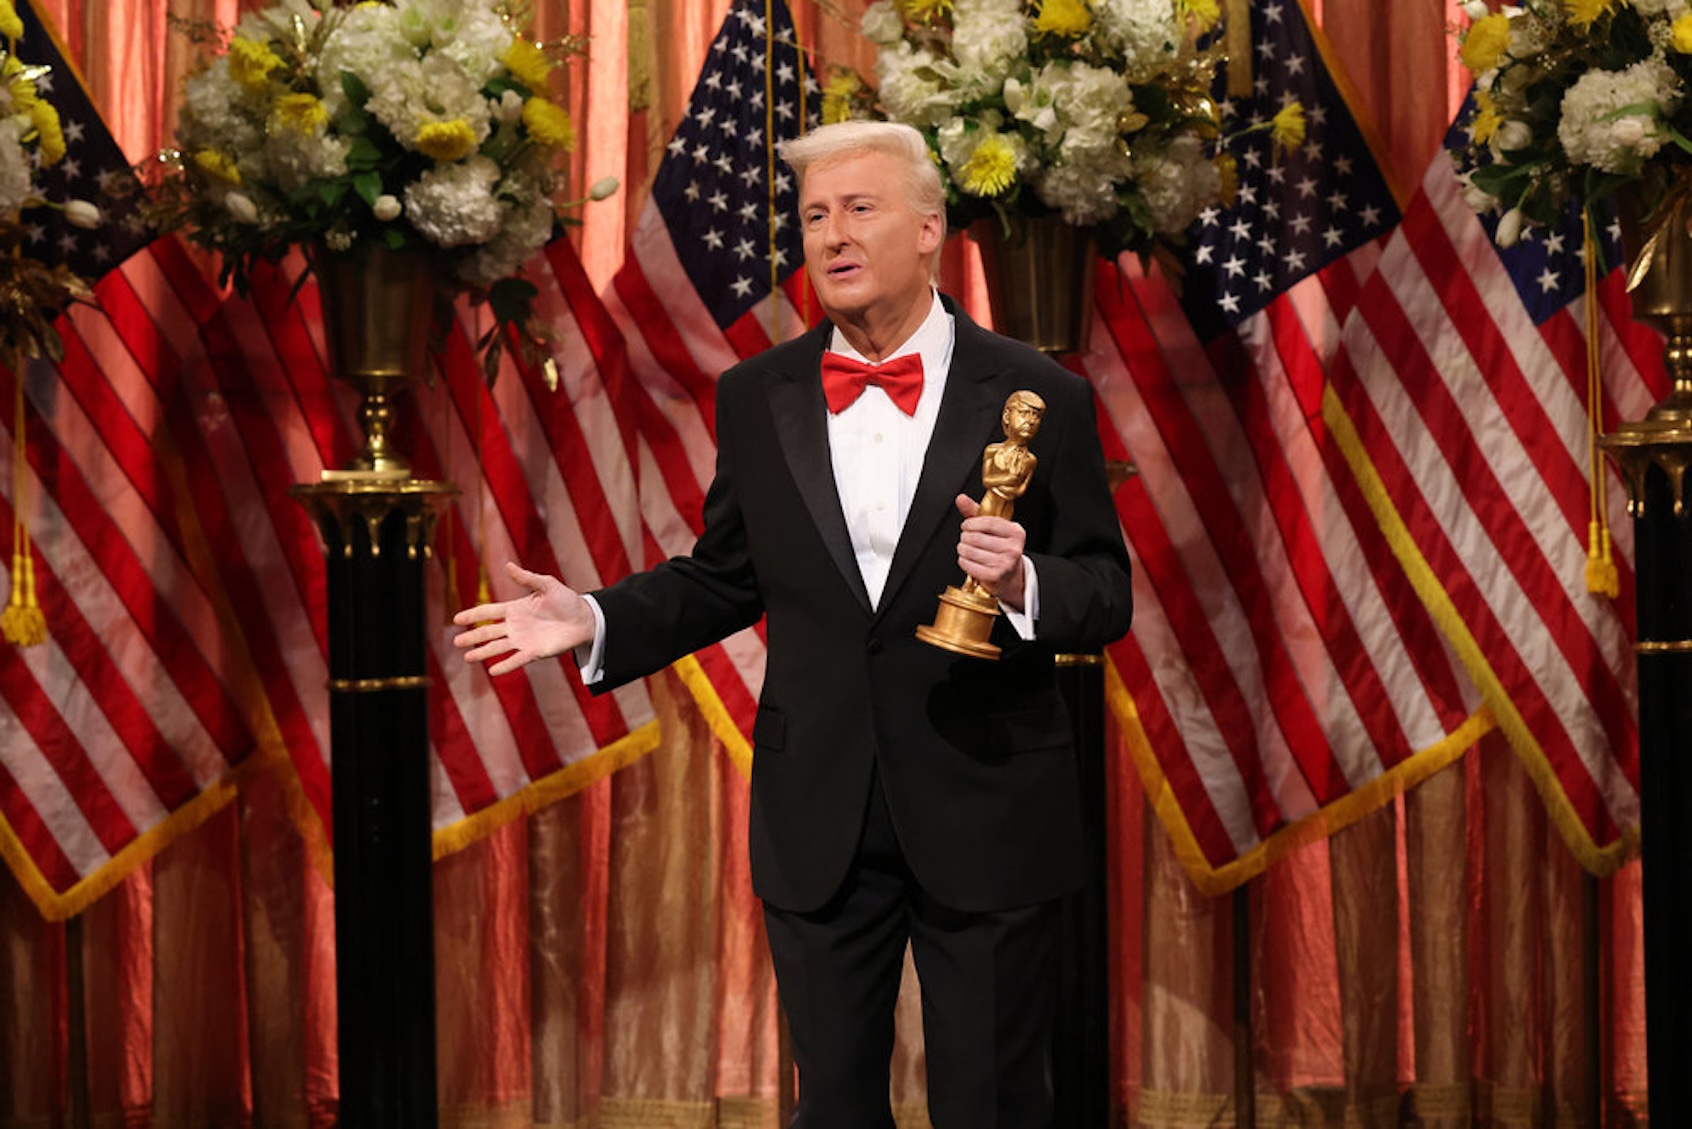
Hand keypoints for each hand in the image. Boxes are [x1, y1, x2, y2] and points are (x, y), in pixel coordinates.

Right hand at [452, 561, 596, 675]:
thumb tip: (507, 565)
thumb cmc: (566, 600)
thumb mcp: (547, 585)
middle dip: (472, 636)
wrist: (584, 619)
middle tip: (456, 641)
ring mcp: (523, 640)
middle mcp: (515, 626)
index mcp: (515, 609)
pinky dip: (505, 665)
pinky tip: (492, 670)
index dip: (473, 614)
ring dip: (483, 652)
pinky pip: (516, 660)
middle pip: (488, 632)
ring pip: (498, 647)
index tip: (457, 618)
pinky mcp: (534, 652)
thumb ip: (527, 578)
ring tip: (467, 658)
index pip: (489, 612)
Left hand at [954, 494, 1025, 609]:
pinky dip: (963, 561)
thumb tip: (961, 498)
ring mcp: (1005, 563)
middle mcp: (1014, 548)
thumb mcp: (992, 529)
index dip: (972, 523)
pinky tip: (967, 559)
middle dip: (965, 537)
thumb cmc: (999, 549)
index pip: (989, 522)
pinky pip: (969, 565)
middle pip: (977, 537)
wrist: (1009, 577)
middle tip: (965, 539)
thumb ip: (975, 512)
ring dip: (962, 549)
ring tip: (965, 549)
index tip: (966, 525)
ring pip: (971, 551)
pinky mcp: (995, 576)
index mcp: (1016, 532)